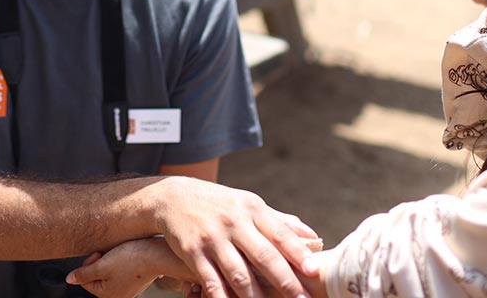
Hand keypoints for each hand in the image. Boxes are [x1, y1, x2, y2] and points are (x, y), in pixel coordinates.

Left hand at [67, 238, 187, 297]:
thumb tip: (70, 280)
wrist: (159, 253)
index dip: (89, 264)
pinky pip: (123, 270)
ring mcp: (130, 287)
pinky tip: (128, 255)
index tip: (98, 253)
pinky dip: (122, 261)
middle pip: (98, 276)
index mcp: (108, 295)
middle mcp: (119, 295)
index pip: (85, 280)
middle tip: (108, 253)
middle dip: (100, 262)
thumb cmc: (132, 259)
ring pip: (110, 271)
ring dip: (110, 260)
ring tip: (119, 253)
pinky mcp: (138, 278)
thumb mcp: (102, 265)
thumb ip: (83, 274)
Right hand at [150, 177, 320, 297]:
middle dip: (284, 280)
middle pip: (263, 255)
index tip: (314, 270)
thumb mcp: (248, 205)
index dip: (298, 253)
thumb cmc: (219, 204)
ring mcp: (213, 238)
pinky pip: (211, 281)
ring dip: (255, 296)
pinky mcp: (193, 252)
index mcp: (252, 209)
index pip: (279, 233)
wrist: (172, 197)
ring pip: (238, 273)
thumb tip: (312, 236)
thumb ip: (279, 221)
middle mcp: (234, 222)